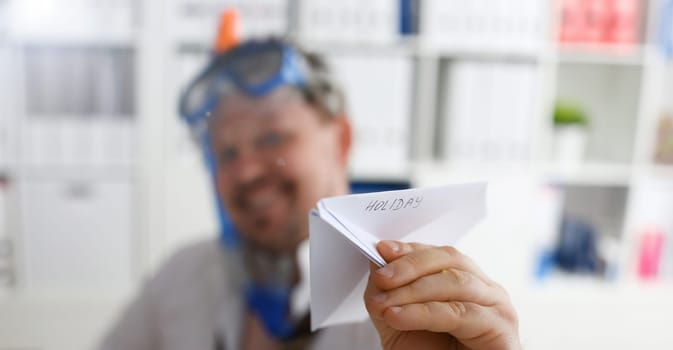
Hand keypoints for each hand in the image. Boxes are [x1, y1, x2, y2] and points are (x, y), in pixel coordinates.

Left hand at [364, 240, 519, 349]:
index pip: (439, 254)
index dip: (411, 250)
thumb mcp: (398, 318)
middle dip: (410, 266)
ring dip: (412, 291)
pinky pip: (459, 314)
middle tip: (381, 278)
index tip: (382, 250)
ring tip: (384, 305)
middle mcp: (486, 291)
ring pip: (454, 283)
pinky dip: (424, 313)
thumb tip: (377, 261)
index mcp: (466, 282)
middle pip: (451, 260)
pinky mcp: (500, 331)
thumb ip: (389, 290)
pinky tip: (399, 316)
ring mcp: (497, 308)